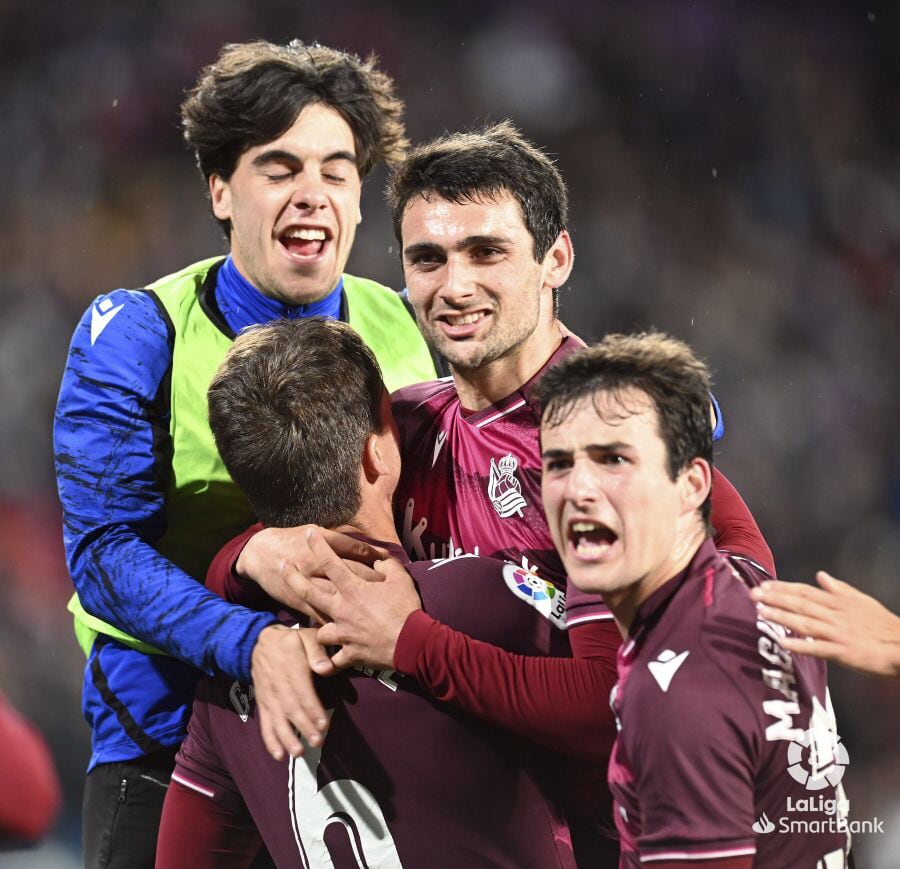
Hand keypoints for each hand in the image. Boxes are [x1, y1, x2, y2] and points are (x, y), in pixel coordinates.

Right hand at [236, 526, 387, 616]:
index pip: (359, 552)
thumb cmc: (295, 539)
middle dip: (375, 583)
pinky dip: (337, 623)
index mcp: (326, 545)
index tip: (393, 566)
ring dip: (359, 605)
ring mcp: (310, 585)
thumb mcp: (320, 531)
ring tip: (378, 611)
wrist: (263, 555)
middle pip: (353, 575)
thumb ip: (345, 539)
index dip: (378, 559)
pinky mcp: (300, 604)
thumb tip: (372, 547)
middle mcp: (319, 565)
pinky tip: (353, 629)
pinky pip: (322, 617)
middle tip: (392, 591)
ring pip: (340, 597)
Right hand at [250, 624, 335, 759]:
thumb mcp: (305, 637)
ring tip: (298, 752)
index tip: (323, 724)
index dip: (312, 708)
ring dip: (286, 737)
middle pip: (290, 708)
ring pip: (277, 718)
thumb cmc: (291, 641)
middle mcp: (277, 683)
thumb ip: (316, 651)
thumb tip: (326, 669)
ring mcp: (268, 695)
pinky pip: (265, 723)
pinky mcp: (263, 704)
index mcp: (290, 665)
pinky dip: (270, 740)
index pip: (302, 690)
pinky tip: (279, 755)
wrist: (260, 642)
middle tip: (317, 742)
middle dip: (303, 727)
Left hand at [300, 531, 422, 670]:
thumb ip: (385, 565)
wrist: (412, 641)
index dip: (318, 545)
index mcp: (352, 589)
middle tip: (281, 566)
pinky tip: (322, 665)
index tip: (308, 534)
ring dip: (315, 627)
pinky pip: (332, 662)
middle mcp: (341, 609)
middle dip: (292, 577)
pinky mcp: (349, 654)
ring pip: (318, 629)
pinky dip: (327, 664)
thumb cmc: (406, 607)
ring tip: (314, 625)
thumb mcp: (400, 577)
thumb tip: (377, 561)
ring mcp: (343, 633)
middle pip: (309, 591)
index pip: (329, 561)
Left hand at [750, 572, 899, 677]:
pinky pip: (819, 649)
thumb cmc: (883, 625)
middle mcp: (835, 615)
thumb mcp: (862, 601)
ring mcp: (838, 633)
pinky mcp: (844, 652)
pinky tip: (784, 643)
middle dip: (774, 598)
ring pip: (805, 623)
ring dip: (782, 617)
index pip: (805, 592)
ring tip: (761, 613)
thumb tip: (821, 575)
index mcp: (838, 602)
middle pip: (800, 604)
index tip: (763, 585)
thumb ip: (839, 588)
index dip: (783, 588)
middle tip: (752, 595)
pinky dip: (801, 645)